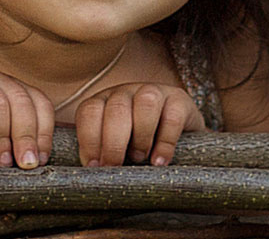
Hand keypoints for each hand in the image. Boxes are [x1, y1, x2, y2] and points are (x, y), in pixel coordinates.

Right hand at [0, 72, 55, 168]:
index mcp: (12, 89)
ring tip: (0, 159)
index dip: (43, 131)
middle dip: (25, 135)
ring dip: (2, 134)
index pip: (39, 102)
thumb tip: (36, 162)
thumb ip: (16, 142)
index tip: (39, 159)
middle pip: (20, 100)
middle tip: (23, 163)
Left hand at [71, 80, 201, 166]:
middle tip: (115, 167)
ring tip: (140, 159)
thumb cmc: (138, 144)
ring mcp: (154, 92)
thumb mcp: (117, 146)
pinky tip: (160, 161)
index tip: (93, 166)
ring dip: (141, 135)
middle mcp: (127, 92)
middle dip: (113, 143)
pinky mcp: (180, 100)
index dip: (89, 139)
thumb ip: (103, 153)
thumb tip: (90, 175)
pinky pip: (173, 116)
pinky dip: (165, 142)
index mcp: (104, 101)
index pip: (89, 111)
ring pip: (145, 103)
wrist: (179, 134)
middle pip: (116, 109)